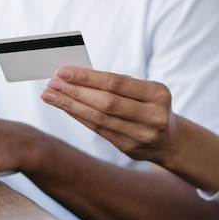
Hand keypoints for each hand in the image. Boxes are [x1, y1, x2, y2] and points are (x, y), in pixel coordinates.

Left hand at [41, 66, 175, 163]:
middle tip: (52, 83)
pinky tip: (65, 107)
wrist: (168, 139)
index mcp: (158, 94)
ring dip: (70, 105)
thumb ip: (115, 83)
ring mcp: (142, 135)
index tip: (64, 71)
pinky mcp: (129, 148)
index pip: (116, 83)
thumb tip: (75, 75)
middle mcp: (153, 116)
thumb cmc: (148, 105)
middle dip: (75, 91)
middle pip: (106, 102)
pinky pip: (98, 130)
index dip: (87, 77)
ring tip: (50, 95)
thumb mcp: (143, 90)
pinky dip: (79, 117)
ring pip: (99, 118)